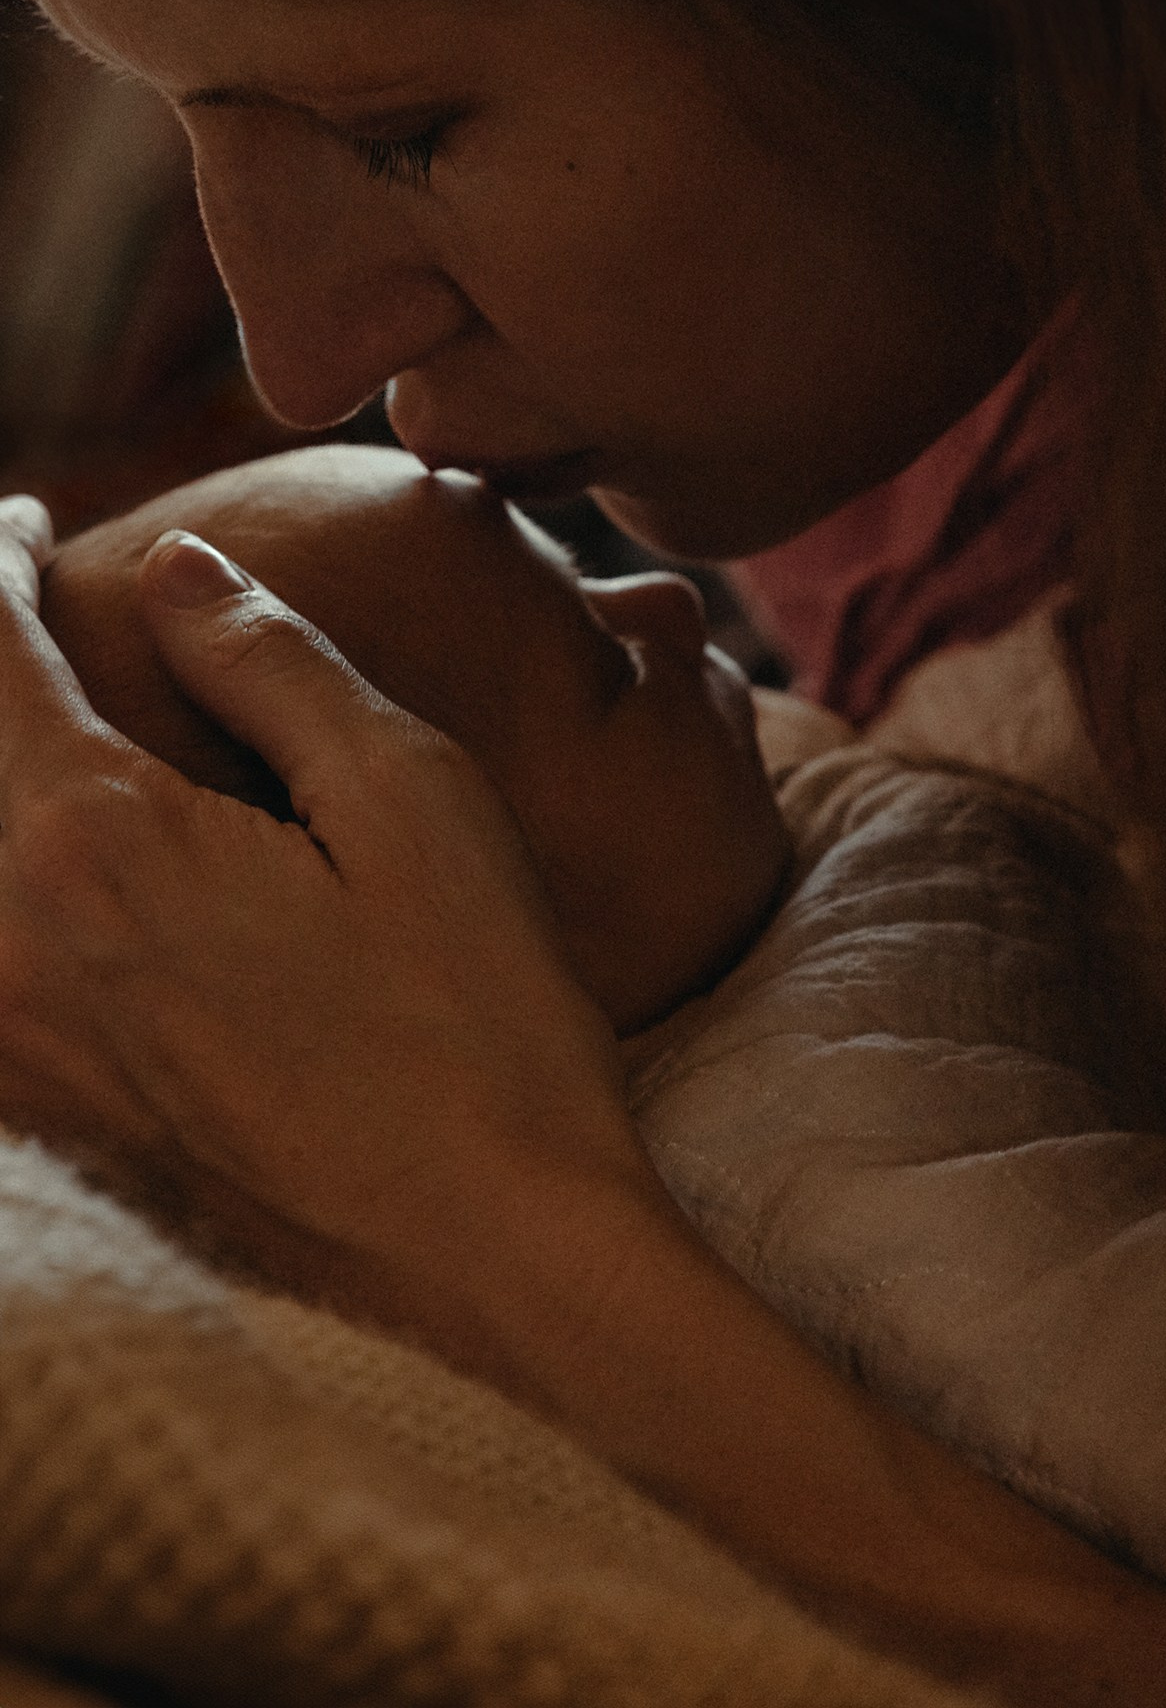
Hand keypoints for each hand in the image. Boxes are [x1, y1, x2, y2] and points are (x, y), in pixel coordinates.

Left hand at [0, 499, 657, 1371]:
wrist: (493, 1266)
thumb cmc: (483, 1024)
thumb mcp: (414, 799)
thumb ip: (274, 662)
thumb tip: (175, 566)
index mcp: (96, 843)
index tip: (22, 524)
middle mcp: (9, 948)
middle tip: (10, 606)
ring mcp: (9, 1054)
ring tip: (29, 731)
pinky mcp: (39, 1127)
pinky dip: (3, 890)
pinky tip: (43, 875)